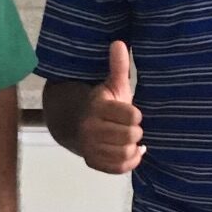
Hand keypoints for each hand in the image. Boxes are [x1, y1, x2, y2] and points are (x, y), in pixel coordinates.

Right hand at [82, 41, 143, 175]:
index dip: (136, 115)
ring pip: (125, 153)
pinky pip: (118, 168)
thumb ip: (118, 66)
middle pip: (130, 136)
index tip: (133, 113)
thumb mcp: (112, 84)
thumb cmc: (103, 103)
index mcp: (98, 107)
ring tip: (129, 140)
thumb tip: (119, 42)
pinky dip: (129, 161)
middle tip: (132, 127)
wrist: (76, 124)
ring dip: (132, 147)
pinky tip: (130, 152)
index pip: (131, 115)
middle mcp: (90, 128)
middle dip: (135, 131)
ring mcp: (90, 147)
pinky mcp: (92, 162)